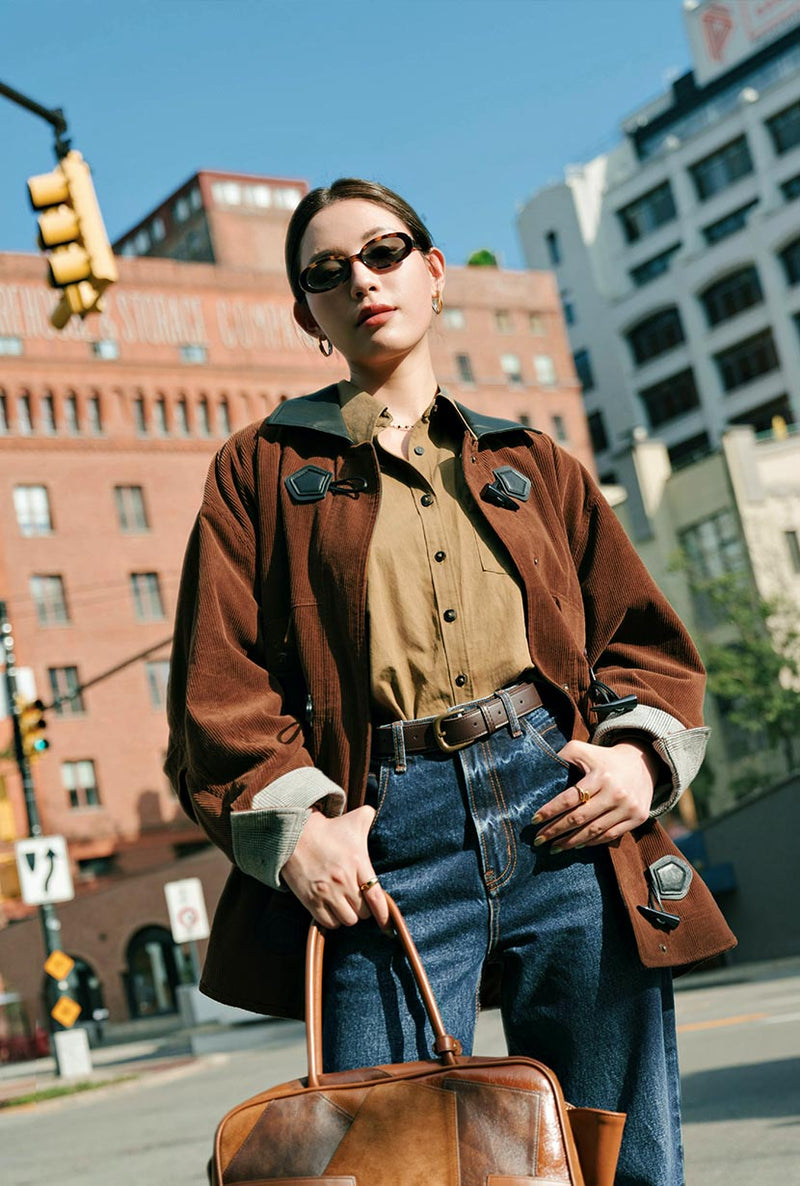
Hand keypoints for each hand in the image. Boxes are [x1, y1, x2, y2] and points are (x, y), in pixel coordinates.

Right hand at [281, 806, 388, 930]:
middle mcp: (344, 880)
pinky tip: (332, 908)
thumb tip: (377, 812)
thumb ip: (369, 816)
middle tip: (357, 898)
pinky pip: (330, 923)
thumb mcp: (354, 819)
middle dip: (363, 908)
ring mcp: (327, 892)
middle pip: (363, 912)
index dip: (383, 915)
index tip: (386, 925)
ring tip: (345, 903)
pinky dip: (333, 920)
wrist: (294, 835)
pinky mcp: (311, 900)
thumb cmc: (329, 829)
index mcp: (358, 862)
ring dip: (349, 915)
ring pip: (348, 920)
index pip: (376, 897)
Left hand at [531, 739, 658, 852]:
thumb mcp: (583, 749)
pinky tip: (577, 845)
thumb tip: (542, 771)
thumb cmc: (604, 758)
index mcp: (600, 775)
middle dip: (555, 830)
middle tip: (538, 840)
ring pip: (594, 831)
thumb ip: (563, 756)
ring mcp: (628, 807)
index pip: (569, 798)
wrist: (642, 763)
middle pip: (579, 818)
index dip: (550, 811)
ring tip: (554, 847)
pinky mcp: (638, 818)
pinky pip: (610, 835)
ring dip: (571, 842)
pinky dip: (592, 842)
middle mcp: (616, 793)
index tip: (534, 820)